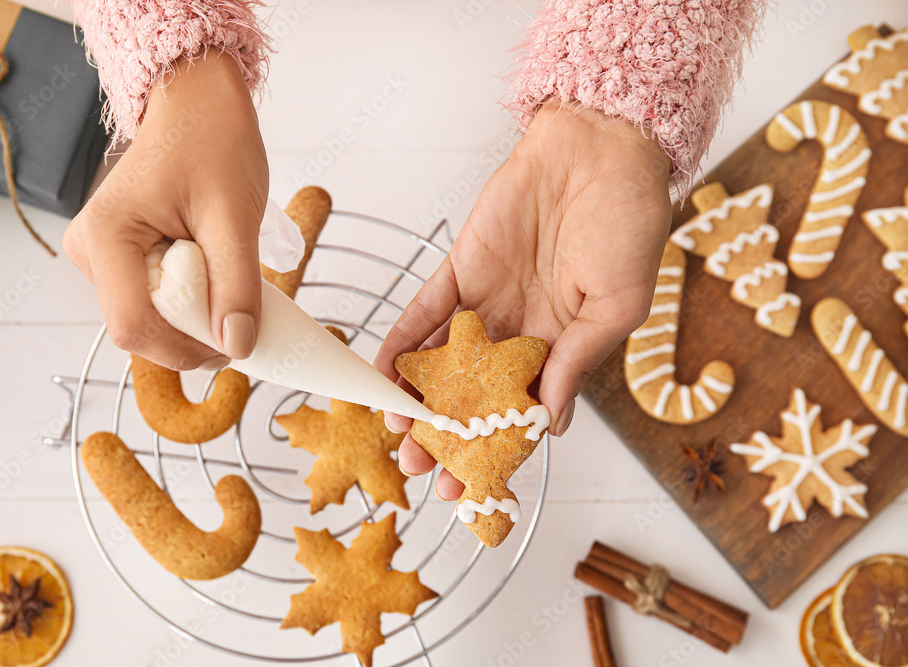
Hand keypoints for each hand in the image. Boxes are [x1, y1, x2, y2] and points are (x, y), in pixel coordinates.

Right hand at [64, 53, 267, 369]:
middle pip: (140, 329)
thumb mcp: (234, 217)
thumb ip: (235, 285)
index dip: (187, 349)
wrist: (198, 104)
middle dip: (193, 335)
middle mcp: (89, 250)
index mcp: (106, 236)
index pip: (135, 327)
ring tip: (228, 285)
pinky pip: (153, 302)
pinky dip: (189, 304)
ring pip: (148, 321)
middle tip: (242, 315)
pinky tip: (214, 281)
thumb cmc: (214, 143)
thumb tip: (237, 346)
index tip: (236, 344)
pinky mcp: (117, 259)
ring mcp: (100, 257)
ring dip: (193, 320)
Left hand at [376, 101, 672, 498]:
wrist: (600, 148)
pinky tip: (383, 374)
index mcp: (564, 347)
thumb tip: (549, 425)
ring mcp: (487, 302)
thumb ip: (578, 362)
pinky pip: (424, 312)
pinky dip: (402, 342)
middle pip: (474, 396)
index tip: (470, 485)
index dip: (494, 449)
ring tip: (396, 433)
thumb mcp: (618, 306)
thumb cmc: (628, 223)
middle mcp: (521, 331)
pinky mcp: (459, 269)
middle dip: (446, 434)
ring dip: (418, 398)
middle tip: (420, 467)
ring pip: (443, 361)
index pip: (521, 411)